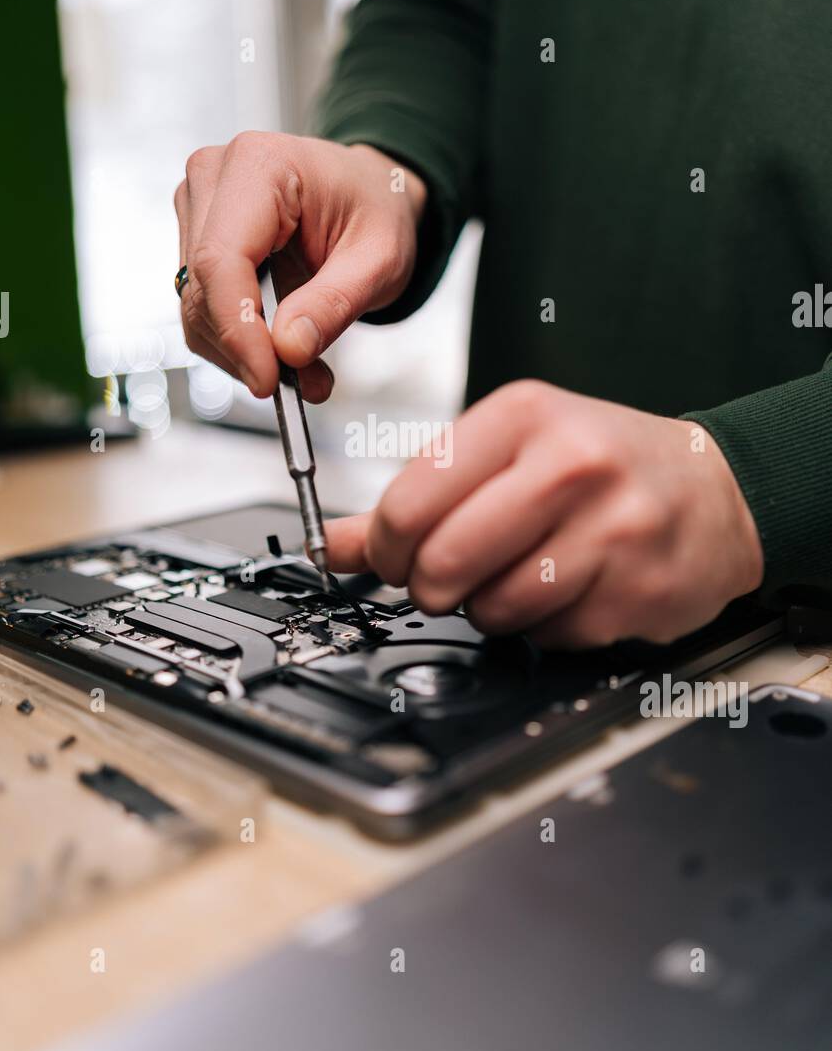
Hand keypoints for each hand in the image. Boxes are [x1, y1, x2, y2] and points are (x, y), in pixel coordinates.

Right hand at [174, 135, 425, 400]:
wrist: (368, 192)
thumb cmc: (375, 207)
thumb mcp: (381, 258)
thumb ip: (335, 302)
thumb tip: (289, 349)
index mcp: (259, 165)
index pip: (220, 259)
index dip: (237, 329)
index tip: (267, 379)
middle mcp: (214, 178)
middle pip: (203, 288)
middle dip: (246, 350)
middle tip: (301, 385)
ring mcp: (198, 209)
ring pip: (196, 307)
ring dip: (243, 353)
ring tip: (306, 371)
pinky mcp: (195, 241)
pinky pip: (202, 309)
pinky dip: (238, 343)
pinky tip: (281, 351)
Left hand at [325, 380, 763, 647]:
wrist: (716, 491)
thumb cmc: (603, 466)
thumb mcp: (509, 452)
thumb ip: (419, 497)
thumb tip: (334, 544)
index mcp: (524, 416)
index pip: (410, 501)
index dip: (386, 548)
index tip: (394, 557)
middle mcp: (571, 465)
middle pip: (445, 561)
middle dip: (431, 587)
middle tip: (447, 578)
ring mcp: (612, 530)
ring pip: (494, 608)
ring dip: (490, 609)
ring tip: (520, 575)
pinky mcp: (638, 591)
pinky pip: (550, 634)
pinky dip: (545, 626)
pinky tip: (571, 589)